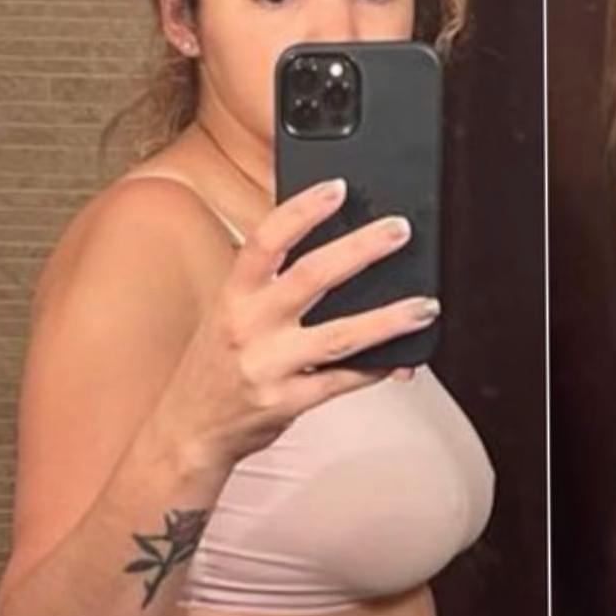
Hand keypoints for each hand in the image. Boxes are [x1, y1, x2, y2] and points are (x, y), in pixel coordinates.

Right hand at [155, 178, 434, 467]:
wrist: (190, 428)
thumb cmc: (219, 365)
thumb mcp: (229, 314)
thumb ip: (269, 287)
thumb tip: (336, 258)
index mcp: (233, 294)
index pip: (266, 240)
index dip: (302, 210)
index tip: (337, 188)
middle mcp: (248, 325)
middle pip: (312, 277)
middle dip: (361, 249)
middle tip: (399, 230)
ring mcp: (268, 366)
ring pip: (340, 335)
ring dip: (389, 319)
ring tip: (425, 306)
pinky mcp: (286, 403)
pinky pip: (342, 381)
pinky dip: (375, 368)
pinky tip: (400, 357)